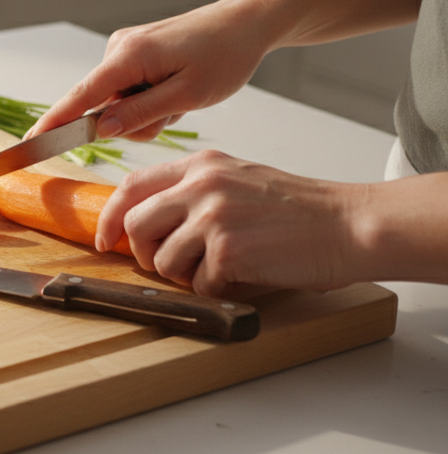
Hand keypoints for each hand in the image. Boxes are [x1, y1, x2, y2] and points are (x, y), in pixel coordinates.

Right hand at [28, 0, 276, 141]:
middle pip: (104, 106)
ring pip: (119, 101)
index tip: (28, 144)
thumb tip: (99, 129)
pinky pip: (130, 89)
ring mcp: (124, 49)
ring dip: (148, 109)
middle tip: (176, 109)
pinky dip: (151, 97)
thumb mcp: (186, 95)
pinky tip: (176, 86)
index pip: (79, 97)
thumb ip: (140, 114)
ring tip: (181, 94)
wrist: (244, 24)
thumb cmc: (224, 56)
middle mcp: (118, 49)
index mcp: (128, 57)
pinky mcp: (133, 52)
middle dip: (135, 120)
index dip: (54, 123)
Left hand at [97, 150, 364, 297]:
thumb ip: (192, 191)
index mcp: (200, 165)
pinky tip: (245, 274)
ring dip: (187, 275)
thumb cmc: (298, 209)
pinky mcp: (228, 250)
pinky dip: (218, 289)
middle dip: (146, 254)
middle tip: (171, 265)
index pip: (131, 185)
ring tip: (222, 266)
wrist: (348, 225)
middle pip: (136, 226)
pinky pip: (199, 284)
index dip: (110, 217)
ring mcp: (213, 217)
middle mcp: (201, 185)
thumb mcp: (237, 179)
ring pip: (163, 260)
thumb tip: (145, 221)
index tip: (106, 239)